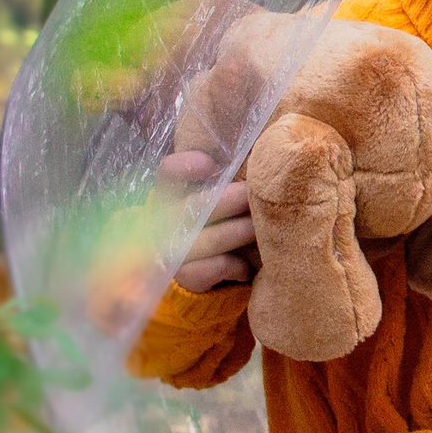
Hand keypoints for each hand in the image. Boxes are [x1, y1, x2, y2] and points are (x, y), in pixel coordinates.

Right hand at [160, 150, 259, 291]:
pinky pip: (207, 270)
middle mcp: (167, 219)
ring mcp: (173, 249)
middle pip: (194, 205)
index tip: (209, 164)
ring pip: (204, 239)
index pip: (169, 173)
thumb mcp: (226, 199)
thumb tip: (263, 156)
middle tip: (254, 196)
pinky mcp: (186, 276)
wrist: (218, 271)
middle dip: (229, 200)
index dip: (184, 166)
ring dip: (235, 232)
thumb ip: (232, 179)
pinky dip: (231, 266)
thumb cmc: (227, 223)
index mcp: (174, 193)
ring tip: (258, 229)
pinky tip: (246, 268)